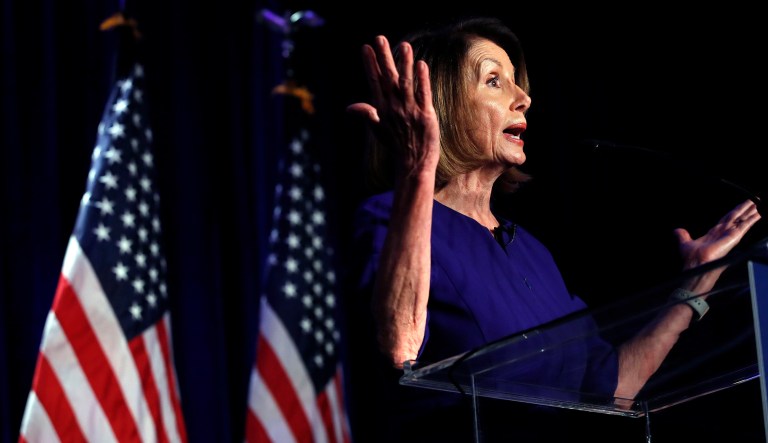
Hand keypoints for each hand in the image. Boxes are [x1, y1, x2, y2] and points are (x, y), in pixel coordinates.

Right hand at [346, 35, 439, 182]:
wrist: (413, 163)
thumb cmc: (396, 145)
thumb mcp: (378, 130)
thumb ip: (367, 115)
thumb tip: (349, 108)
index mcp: (382, 109)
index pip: (374, 82)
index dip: (370, 64)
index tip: (365, 48)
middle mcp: (394, 107)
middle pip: (388, 78)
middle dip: (383, 58)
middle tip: (379, 38)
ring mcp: (410, 111)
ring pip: (406, 83)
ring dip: (404, 64)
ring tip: (404, 45)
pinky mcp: (425, 115)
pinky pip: (423, 94)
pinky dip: (422, 80)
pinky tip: (421, 65)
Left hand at [674, 199, 760, 269]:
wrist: (697, 264)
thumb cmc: (692, 258)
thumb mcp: (685, 243)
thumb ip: (683, 236)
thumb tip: (677, 231)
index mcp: (715, 233)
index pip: (727, 219)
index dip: (734, 212)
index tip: (741, 206)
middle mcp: (724, 233)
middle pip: (737, 216)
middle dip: (745, 208)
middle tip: (754, 200)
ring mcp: (730, 234)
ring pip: (743, 219)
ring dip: (751, 211)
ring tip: (758, 203)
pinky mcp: (734, 236)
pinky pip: (745, 225)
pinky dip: (753, 218)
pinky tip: (759, 212)